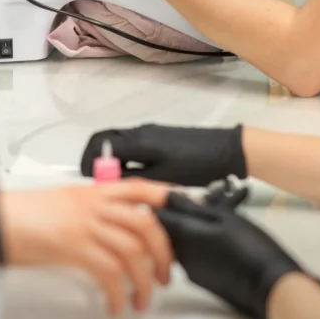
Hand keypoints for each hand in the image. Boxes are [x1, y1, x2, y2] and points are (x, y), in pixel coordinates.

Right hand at [3, 180, 173, 315]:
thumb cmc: (23, 215)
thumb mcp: (65, 204)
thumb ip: (93, 212)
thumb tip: (116, 231)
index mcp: (94, 191)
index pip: (143, 188)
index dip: (172, 198)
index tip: (191, 210)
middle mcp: (94, 204)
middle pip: (147, 225)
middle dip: (163, 254)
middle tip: (165, 275)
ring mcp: (85, 224)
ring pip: (133, 252)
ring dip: (144, 282)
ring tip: (142, 299)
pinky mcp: (74, 247)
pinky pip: (110, 273)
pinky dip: (119, 294)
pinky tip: (117, 305)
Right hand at [81, 124, 246, 186]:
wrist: (228, 152)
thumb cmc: (196, 166)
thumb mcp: (162, 180)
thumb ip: (133, 180)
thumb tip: (111, 184)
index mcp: (138, 141)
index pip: (99, 145)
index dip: (90, 163)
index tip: (93, 182)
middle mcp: (140, 133)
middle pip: (106, 140)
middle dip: (98, 160)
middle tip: (101, 184)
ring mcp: (150, 133)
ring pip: (119, 143)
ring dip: (114, 160)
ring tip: (119, 185)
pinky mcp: (160, 138)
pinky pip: (133, 146)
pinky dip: (126, 159)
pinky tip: (137, 180)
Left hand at [156, 192, 305, 318]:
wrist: (269, 284)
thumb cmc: (253, 249)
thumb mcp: (225, 217)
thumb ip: (194, 207)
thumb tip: (172, 197)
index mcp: (185, 236)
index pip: (157, 215)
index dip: (162, 200)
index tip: (174, 192)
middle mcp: (182, 255)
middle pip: (166, 228)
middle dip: (178, 212)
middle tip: (198, 200)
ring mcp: (191, 269)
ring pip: (179, 241)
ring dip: (190, 226)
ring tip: (214, 215)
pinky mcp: (201, 278)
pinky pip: (191, 254)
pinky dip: (199, 241)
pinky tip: (218, 235)